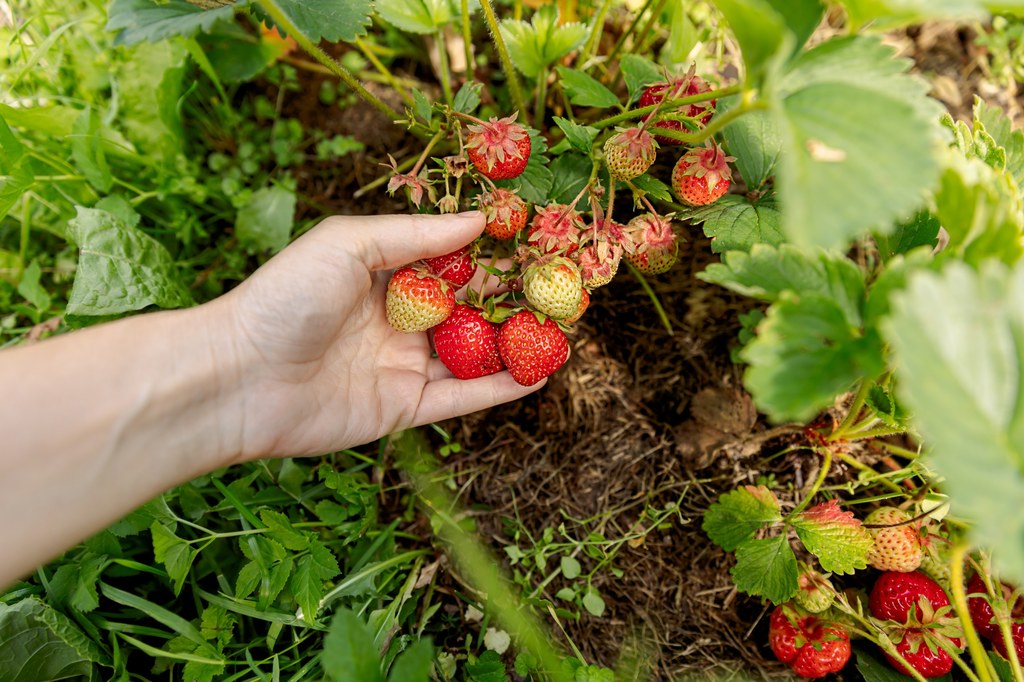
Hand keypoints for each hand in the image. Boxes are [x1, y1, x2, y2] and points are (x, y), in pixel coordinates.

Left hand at [216, 211, 541, 460]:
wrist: (238, 378)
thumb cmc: (284, 298)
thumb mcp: (347, 243)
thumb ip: (415, 234)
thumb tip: (479, 220)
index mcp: (381, 274)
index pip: (449, 260)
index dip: (492, 253)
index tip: (536, 241)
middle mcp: (396, 319)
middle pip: (468, 307)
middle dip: (512, 299)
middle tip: (562, 288)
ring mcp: (400, 365)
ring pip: (471, 353)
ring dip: (514, 343)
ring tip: (563, 330)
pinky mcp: (402, 408)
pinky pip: (460, 397)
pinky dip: (498, 387)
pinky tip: (536, 373)